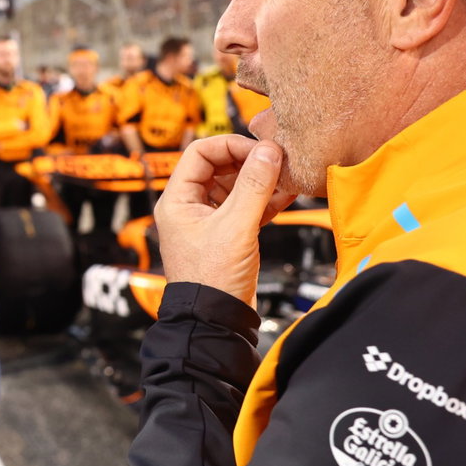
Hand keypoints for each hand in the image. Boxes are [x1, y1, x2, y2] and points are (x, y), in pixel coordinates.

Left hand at [155, 135, 296, 303]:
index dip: (230, 145)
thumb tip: (268, 152)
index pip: (200, 153)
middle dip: (250, 162)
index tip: (259, 149)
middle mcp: (190, 207)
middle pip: (220, 167)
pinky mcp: (228, 235)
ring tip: (287, 175)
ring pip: (236, 187)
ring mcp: (209, 221)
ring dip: (261, 181)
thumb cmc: (211, 280)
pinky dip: (266, 200)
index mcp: (177, 200)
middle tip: (278, 160)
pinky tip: (288, 195)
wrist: (216, 321)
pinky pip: (247, 207)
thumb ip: (254, 187)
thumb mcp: (235, 227)